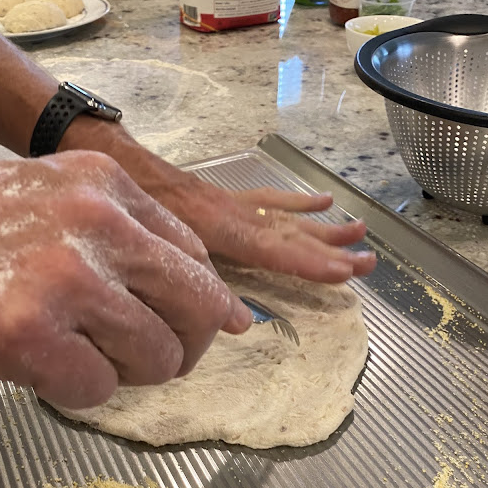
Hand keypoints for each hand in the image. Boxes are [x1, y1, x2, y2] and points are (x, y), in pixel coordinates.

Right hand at [0, 151, 250, 408]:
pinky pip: (100, 389)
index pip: (198, 259)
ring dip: (126, 372)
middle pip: (199, 308)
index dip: (207, 304)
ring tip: (81, 354)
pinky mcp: (29, 332)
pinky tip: (44, 369)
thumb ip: (137, 244)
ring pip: (158, 357)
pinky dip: (78, 391)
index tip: (209, 326)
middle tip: (148, 357)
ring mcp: (65, 276)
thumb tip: (219, 305)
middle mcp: (97, 221)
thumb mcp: (59, 204)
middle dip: (183, 347)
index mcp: (108, 187)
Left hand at [59, 119, 376, 282]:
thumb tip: (240, 322)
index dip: (310, 264)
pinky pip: (269, 199)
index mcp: (220, 230)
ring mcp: (236, 204)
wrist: (120, 165)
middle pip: (290, 234)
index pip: (275, 250)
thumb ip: (201, 285)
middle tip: (367, 263)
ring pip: (286, 216)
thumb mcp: (160, 252)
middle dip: (330, 251)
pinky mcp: (230, 197)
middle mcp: (236, 215)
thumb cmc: (133, 212)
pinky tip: (320, 203)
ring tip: (358, 232)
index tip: (345, 274)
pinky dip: (295, 203)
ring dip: (323, 228)